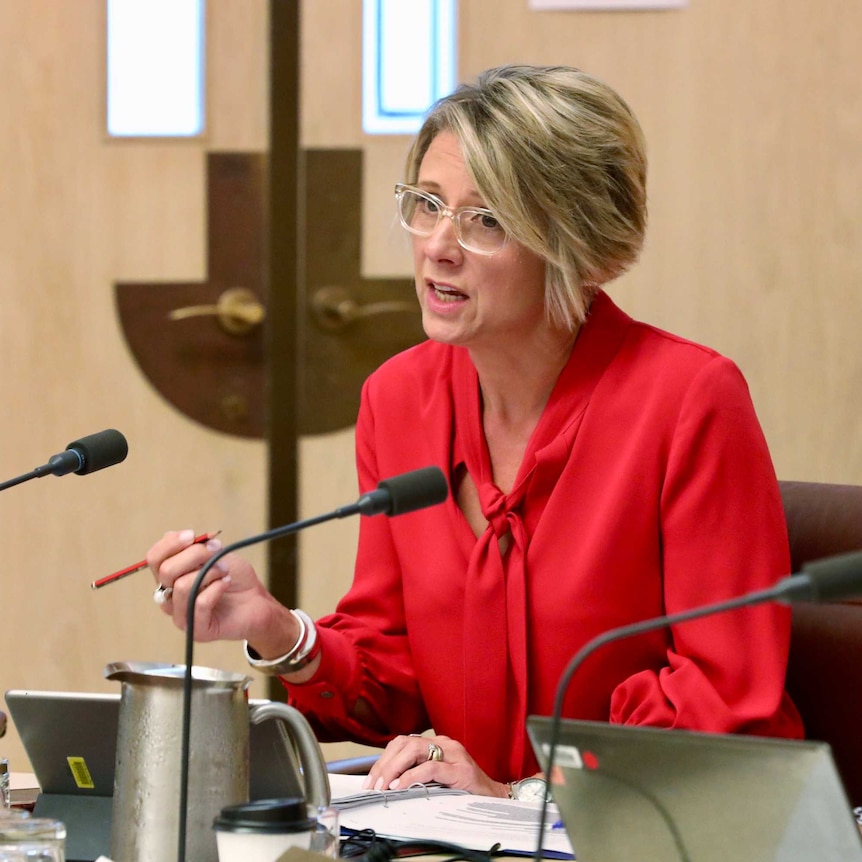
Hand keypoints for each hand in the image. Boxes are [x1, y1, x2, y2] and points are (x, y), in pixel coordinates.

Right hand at [146, 530, 295, 648]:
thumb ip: (192, 547)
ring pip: (181, 586)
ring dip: (209, 572)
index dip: (170, 544)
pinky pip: (199, 603)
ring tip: (225, 570)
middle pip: (166, 570)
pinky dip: (216, 587)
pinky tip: (227, 582)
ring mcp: (181, 616)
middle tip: (217, 550)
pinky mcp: (198, 630)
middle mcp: (170, 598)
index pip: (154, 558)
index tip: (192, 535)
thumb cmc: (233, 577)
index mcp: (170, 578)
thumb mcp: (215, 555)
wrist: (258, 602)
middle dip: (195, 555)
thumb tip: (171, 535)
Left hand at [361, 734, 508, 797]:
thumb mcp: (437, 777)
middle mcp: (444, 743)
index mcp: (437, 743)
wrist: (495, 797)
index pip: (403, 742)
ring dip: (394, 768)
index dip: (384, 759)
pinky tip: (401, 786)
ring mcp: (453, 755)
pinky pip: (430, 768)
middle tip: (373, 784)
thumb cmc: (466, 788)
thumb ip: (419, 772)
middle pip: (405, 743)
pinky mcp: (460, 770)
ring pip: (414, 750)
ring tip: (384, 785)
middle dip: (385, 764)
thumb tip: (388, 782)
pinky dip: (411, 776)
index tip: (372, 778)